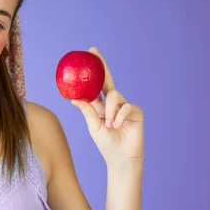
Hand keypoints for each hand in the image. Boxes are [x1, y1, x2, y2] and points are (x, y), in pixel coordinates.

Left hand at [71, 47, 143, 163]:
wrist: (121, 157)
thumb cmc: (106, 143)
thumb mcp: (93, 127)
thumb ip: (87, 111)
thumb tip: (74, 99)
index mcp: (100, 105)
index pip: (95, 85)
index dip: (93, 71)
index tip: (88, 54)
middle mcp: (112, 103)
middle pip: (107, 80)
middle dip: (101, 65)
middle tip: (94, 52)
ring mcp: (124, 106)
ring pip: (114, 96)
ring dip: (109, 110)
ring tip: (109, 125)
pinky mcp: (135, 111)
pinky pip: (125, 107)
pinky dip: (119, 116)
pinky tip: (117, 125)